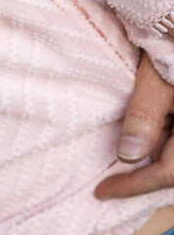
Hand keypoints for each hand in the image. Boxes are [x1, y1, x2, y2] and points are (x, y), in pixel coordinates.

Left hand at [96, 52, 173, 199]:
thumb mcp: (157, 77)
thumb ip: (145, 115)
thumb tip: (126, 156)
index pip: (168, 174)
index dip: (133, 185)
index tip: (102, 191)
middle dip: (144, 177)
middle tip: (110, 183)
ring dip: (154, 161)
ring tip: (119, 165)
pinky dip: (162, 145)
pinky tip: (141, 141)